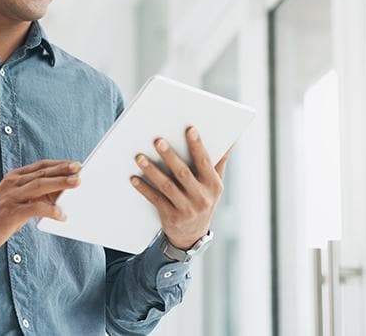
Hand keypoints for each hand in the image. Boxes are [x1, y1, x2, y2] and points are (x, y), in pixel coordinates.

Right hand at [0, 159, 80, 256]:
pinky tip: (61, 215)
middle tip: (79, 168)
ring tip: (76, 183)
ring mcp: (11, 197)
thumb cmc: (1, 217)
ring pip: (39, 185)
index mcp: (14, 177)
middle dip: (63, 170)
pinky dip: (50, 210)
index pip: (40, 166)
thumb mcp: (18, 200)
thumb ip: (35, 194)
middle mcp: (12, 183)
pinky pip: (34, 208)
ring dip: (60, 183)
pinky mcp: (11, 212)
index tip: (75, 163)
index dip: (58, 164)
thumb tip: (61, 192)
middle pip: (42, 173)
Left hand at [130, 126, 230, 248]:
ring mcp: (186, 209)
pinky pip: (156, 200)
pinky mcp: (171, 217)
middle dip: (170, 156)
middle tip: (158, 140)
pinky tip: (134, 178)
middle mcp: (201, 197)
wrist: (193, 235)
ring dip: (152, 171)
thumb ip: (219, 162)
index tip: (189, 129)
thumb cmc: (203, 200)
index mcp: (213, 185)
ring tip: (140, 157)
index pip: (205, 162)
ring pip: (167, 186)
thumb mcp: (215, 184)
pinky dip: (144, 189)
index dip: (198, 146)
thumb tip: (230, 140)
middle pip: (183, 173)